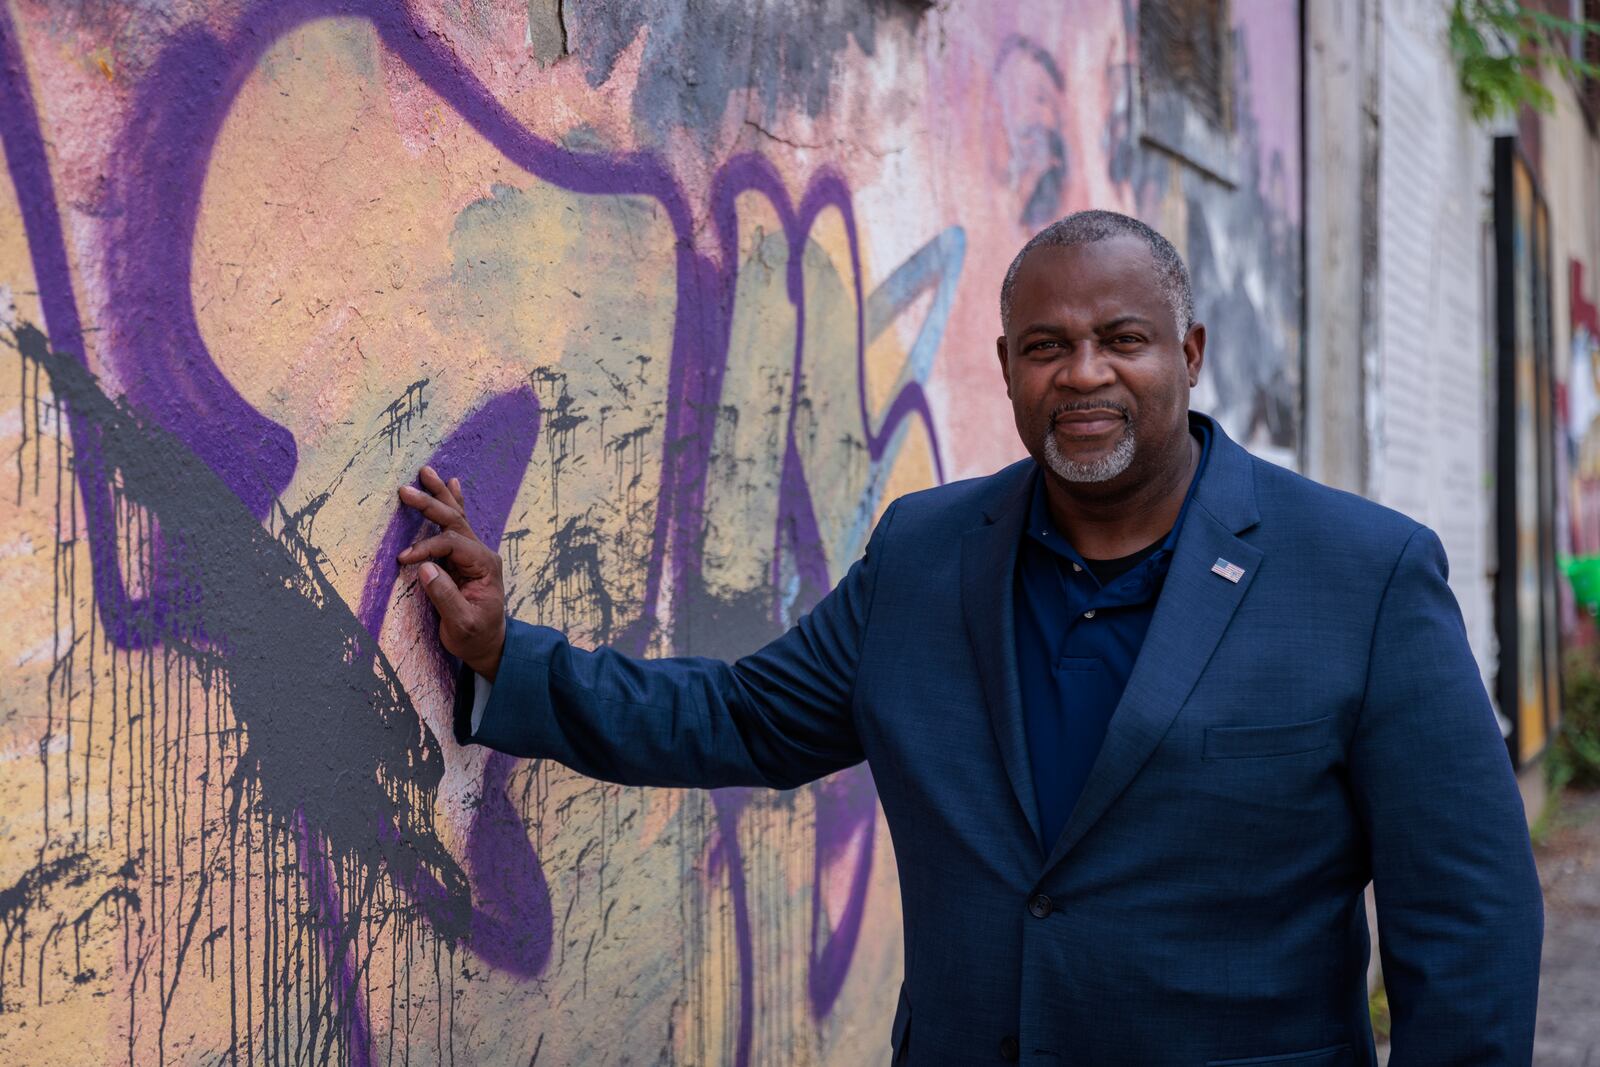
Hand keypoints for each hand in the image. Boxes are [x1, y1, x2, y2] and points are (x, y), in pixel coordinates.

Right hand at [396, 465, 506, 681]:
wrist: (489, 644)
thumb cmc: (476, 637)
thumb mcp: (462, 624)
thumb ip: (445, 597)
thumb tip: (424, 568)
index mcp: (485, 567)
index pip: (452, 545)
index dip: (426, 548)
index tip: (403, 559)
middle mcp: (482, 554)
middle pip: (454, 522)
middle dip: (430, 504)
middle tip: (405, 490)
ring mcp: (475, 553)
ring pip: (456, 517)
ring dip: (439, 495)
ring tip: (427, 471)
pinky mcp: (465, 557)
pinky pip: (458, 525)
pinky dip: (453, 503)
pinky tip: (452, 483)